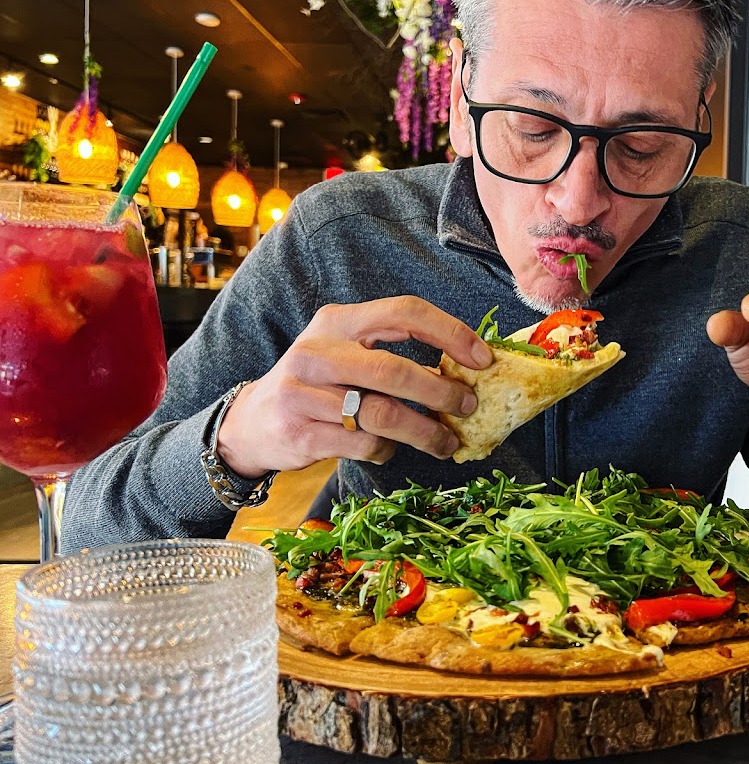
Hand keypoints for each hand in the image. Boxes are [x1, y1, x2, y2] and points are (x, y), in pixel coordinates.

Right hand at [216, 296, 491, 476]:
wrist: (251, 422)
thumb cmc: (318, 386)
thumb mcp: (347, 355)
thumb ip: (393, 355)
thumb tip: (463, 374)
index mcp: (338, 321)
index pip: (404, 312)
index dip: (450, 333)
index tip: (482, 359)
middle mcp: (317, 351)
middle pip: (394, 369)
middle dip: (440, 392)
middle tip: (467, 407)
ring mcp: (304, 393)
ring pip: (381, 415)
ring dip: (424, 432)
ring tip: (444, 443)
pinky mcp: (301, 432)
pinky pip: (363, 445)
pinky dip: (386, 451)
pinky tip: (388, 449)